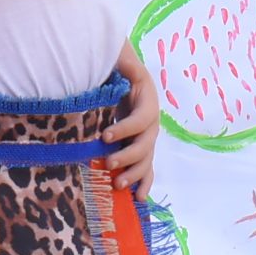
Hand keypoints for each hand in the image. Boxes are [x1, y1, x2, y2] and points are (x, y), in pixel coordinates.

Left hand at [105, 54, 161, 193]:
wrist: (121, 79)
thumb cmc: (117, 69)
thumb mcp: (121, 60)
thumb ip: (123, 59)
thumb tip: (123, 56)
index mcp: (147, 100)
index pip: (142, 118)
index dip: (126, 128)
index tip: (105, 136)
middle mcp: (150, 122)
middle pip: (146, 143)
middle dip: (129, 156)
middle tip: (109, 163)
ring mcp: (147, 138)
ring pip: (146, 160)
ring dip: (135, 174)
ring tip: (118, 185)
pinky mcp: (140, 149)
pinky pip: (146, 169)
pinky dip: (143, 184)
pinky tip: (138, 198)